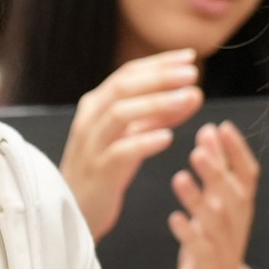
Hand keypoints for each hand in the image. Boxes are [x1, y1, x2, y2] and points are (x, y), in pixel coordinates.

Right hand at [61, 52, 202, 239]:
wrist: (75, 212)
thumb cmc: (105, 171)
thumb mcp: (132, 137)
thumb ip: (160, 116)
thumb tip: (193, 93)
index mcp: (96, 106)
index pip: (128, 73)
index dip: (159, 63)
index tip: (190, 57)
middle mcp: (91, 120)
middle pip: (123, 86)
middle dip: (160, 77)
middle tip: (192, 73)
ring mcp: (91, 146)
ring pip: (120, 114)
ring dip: (157, 103)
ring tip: (188, 98)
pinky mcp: (98, 172)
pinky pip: (120, 152)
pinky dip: (144, 141)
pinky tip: (168, 138)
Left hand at [170, 121, 260, 268]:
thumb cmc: (215, 240)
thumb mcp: (218, 202)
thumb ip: (216, 168)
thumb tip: (210, 130)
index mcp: (240, 205)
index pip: (248, 174)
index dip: (237, 151)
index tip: (222, 127)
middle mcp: (237, 222)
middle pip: (232, 194)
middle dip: (216, 172)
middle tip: (197, 150)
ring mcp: (224, 245)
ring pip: (215, 220)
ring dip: (198, 199)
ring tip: (180, 179)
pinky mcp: (208, 266)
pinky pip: (200, 249)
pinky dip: (188, 234)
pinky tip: (174, 219)